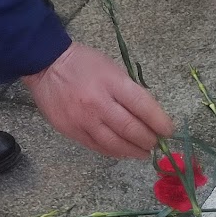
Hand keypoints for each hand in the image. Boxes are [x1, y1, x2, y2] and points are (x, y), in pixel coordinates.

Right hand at [22, 42, 173, 159]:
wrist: (47, 66)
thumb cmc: (84, 64)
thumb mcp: (113, 68)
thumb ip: (129, 91)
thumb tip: (148, 115)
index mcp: (112, 82)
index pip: (142, 105)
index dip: (159, 121)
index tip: (168, 130)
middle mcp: (98, 103)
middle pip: (130, 128)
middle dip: (148, 139)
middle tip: (156, 143)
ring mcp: (83, 119)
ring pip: (114, 143)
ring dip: (133, 151)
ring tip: (143, 152)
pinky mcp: (71, 131)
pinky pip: (97, 146)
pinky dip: (113, 152)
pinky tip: (123, 152)